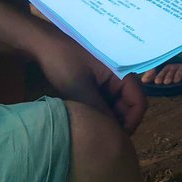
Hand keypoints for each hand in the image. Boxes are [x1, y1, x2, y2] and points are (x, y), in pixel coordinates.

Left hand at [32, 34, 147, 133]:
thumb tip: (113, 134)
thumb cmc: (63, 61)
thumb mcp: (79, 88)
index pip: (139, 103)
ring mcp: (106, 82)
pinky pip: (103, 103)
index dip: (132, 122)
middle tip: (101, 138)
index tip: (115, 138)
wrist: (42, 44)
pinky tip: (85, 122)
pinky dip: (98, 114)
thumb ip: (98, 110)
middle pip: (128, 107)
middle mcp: (118, 78)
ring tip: (92, 131)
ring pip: (115, 108)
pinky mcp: (94, 85)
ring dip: (107, 120)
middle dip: (119, 123)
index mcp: (121, 74)